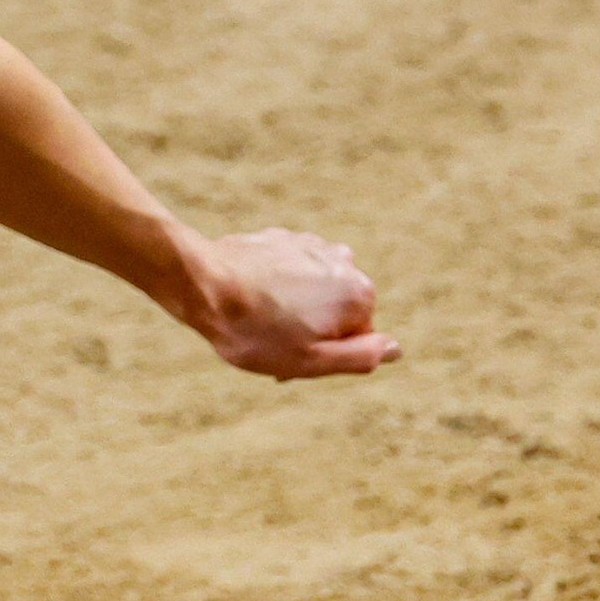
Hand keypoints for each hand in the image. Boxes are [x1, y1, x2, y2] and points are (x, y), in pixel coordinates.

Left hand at [183, 227, 398, 378]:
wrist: (203, 284)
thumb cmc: (255, 330)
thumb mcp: (312, 361)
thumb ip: (361, 356)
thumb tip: (395, 348)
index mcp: (359, 295)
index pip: (357, 340)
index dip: (324, 356)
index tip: (290, 360)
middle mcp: (345, 263)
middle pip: (336, 312)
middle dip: (310, 331)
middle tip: (270, 342)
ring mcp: (313, 246)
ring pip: (312, 293)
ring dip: (292, 309)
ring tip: (258, 321)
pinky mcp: (283, 239)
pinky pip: (289, 275)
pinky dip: (274, 289)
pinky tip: (248, 298)